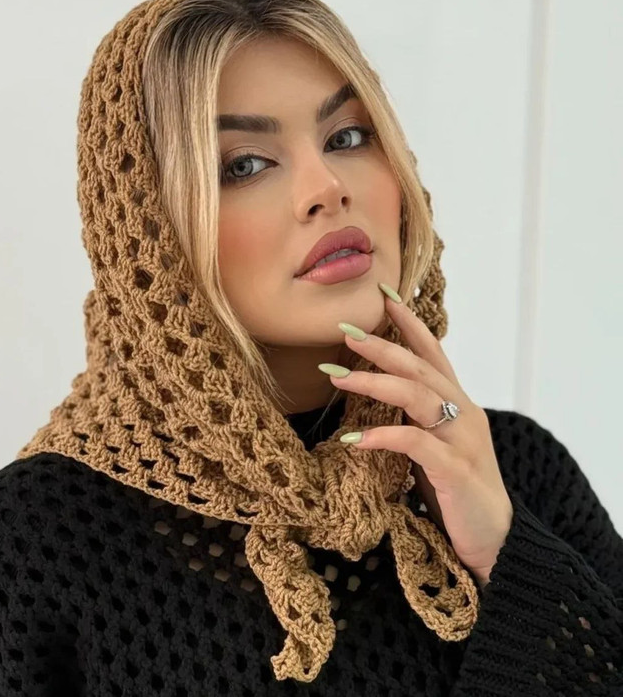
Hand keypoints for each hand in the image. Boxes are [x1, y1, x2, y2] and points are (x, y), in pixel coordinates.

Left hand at [320, 286, 513, 587]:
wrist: (495, 539)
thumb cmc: (456, 487)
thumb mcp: (436, 441)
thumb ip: (416, 414)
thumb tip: (376, 388)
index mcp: (458, 402)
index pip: (432, 352)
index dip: (409, 323)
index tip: (383, 295)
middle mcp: (463, 412)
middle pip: (419, 367)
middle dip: (382, 345)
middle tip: (346, 331)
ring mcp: (462, 440)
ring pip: (417, 396)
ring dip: (375, 383)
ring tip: (338, 378)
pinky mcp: (455, 471)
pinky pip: (416, 444)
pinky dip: (383, 436)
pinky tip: (353, 441)